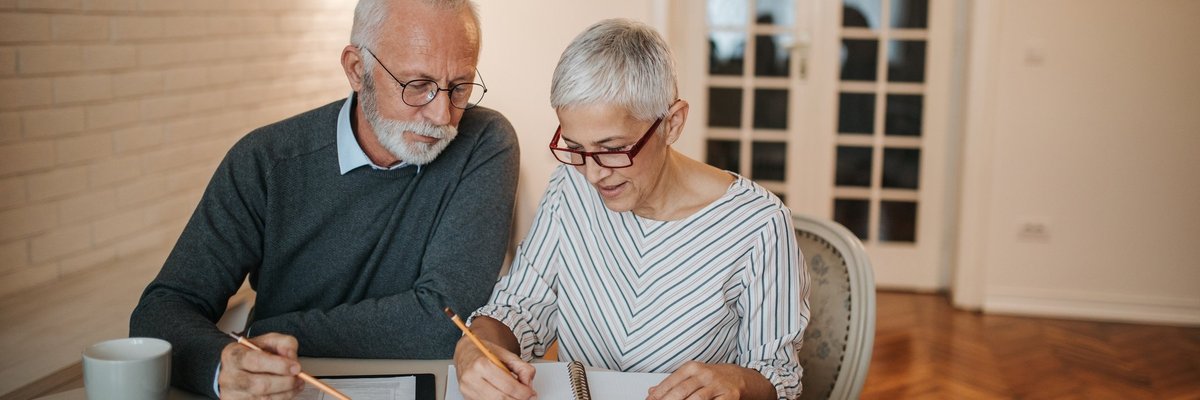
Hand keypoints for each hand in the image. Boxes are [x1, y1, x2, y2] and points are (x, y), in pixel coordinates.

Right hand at [218, 333, 304, 399]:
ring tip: (297, 383)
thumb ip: (284, 343)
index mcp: (233, 355)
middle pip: (260, 385)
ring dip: (286, 392)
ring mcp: (232, 394)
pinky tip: (288, 391)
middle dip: (285, 382)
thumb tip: (292, 357)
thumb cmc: (254, 354)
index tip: (296, 367)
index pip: (256, 361)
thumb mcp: (269, 341)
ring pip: (264, 399)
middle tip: (299, 378)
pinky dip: (281, 398)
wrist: (238, 369)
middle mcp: (229, 376)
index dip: (279, 365)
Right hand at [452, 335, 536, 399]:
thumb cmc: (484, 352)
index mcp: (481, 364)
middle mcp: (471, 379)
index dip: (523, 392)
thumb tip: (528, 383)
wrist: (465, 353)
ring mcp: (467, 390)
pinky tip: (506, 397)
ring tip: (517, 397)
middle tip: (528, 398)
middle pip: (501, 398)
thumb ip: (521, 367)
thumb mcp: (506, 354)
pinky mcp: (467, 398)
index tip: (531, 393)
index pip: (507, 385)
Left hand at [647, 361, 775, 399]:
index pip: (671, 382)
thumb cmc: (714, 378)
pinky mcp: (729, 397)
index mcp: (692, 367)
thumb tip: (651, 393)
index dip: (659, 394)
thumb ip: (673, 384)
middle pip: (681, 391)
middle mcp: (705, 375)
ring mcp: (718, 386)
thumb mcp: (693, 376)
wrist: (743, 378)